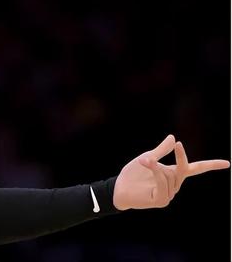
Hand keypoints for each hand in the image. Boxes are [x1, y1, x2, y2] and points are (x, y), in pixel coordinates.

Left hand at [112, 134, 229, 209]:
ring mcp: (169, 194)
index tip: (227, 163)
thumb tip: (173, 138)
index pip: (195, 169)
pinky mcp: (161, 201)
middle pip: (184, 168)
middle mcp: (174, 185)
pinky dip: (156, 173)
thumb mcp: (148, 157)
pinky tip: (148, 165)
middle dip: (181, 156)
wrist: (118, 187)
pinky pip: (163, 183)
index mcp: (173, 174)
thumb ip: (161, 150)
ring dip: (156, 165)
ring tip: (144, 162)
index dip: (211, 165)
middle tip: (178, 145)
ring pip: (170, 175)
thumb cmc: (133, 174)